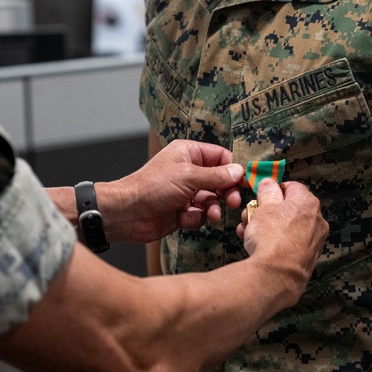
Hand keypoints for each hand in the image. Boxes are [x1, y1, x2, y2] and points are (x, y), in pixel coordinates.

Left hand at [99, 139, 244, 242]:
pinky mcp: (182, 211)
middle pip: (220, 181)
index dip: (233, 171)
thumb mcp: (188, 176)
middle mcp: (188, 171)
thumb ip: (217, 176)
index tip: (243, 183)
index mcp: (189, 153)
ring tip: (212, 214)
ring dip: (213, 208)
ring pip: (212, 200)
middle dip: (226, 193)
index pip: (221, 158)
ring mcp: (185, 192)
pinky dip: (195, 218)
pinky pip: (200, 214)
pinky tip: (183, 218)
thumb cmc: (152, 187)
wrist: (128, 213)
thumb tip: (239, 171)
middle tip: (231, 202)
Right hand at [237, 178, 327, 288]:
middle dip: (267, 211)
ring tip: (248, 233)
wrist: (276, 276)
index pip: (291, 187)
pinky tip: (259, 247)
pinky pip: (290, 243)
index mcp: (308, 202)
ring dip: (268, 227)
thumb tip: (269, 184)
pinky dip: (277, 242)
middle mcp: (317, 220)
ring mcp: (314, 240)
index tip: (259, 197)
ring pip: (288, 227)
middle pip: (289, 208)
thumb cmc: (270, 239)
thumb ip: (267, 192)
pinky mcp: (308, 257)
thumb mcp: (263, 208)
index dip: (272, 190)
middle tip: (250, 216)